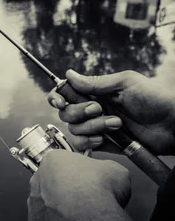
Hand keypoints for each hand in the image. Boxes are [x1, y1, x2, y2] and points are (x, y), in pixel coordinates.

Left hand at [28, 151, 130, 220]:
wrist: (91, 220)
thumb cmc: (100, 191)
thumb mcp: (114, 169)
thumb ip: (105, 168)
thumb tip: (108, 174)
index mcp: (53, 160)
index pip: (64, 162)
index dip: (80, 172)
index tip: (90, 180)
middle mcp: (38, 180)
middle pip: (52, 183)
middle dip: (67, 190)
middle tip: (86, 199)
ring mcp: (34, 204)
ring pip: (47, 205)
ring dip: (60, 209)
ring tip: (82, 217)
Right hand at [48, 70, 174, 154]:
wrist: (174, 125)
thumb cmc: (155, 99)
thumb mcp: (126, 83)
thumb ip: (96, 82)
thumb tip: (69, 75)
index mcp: (97, 92)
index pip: (66, 94)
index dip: (57, 97)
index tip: (59, 101)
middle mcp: (94, 109)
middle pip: (66, 113)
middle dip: (79, 111)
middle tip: (99, 108)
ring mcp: (98, 127)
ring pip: (75, 129)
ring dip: (92, 126)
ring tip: (116, 124)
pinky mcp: (104, 144)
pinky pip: (83, 145)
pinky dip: (89, 142)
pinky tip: (104, 139)